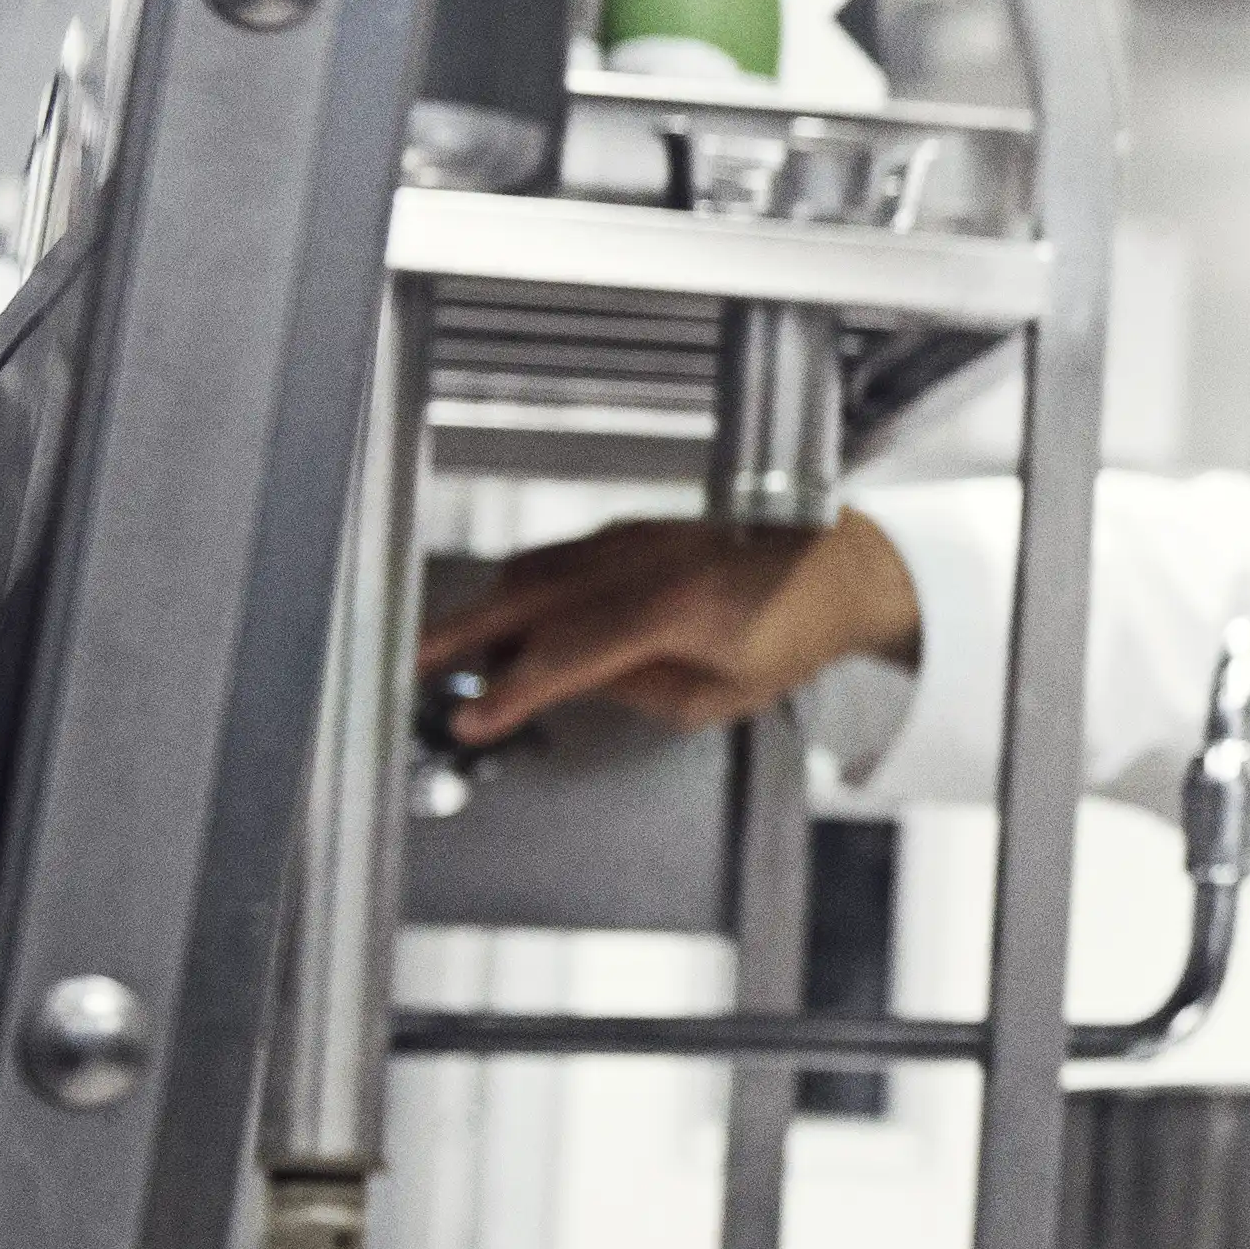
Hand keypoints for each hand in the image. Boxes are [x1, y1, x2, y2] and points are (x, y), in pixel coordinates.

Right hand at [418, 512, 922, 741]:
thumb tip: (562, 683)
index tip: (471, 719)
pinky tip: (508, 623)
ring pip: (536, 571)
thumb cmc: (792, 635)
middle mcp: (645, 560)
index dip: (510, 692)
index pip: (567, 655)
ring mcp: (636, 536)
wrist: (838, 568)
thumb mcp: (717, 696)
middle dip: (462, 634)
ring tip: (454, 657)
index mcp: (674, 606)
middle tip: (412, 666)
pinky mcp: (632, 529)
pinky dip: (524, 590)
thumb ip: (631, 691)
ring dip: (488, 612)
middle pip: (530, 597)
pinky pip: (560, 559)